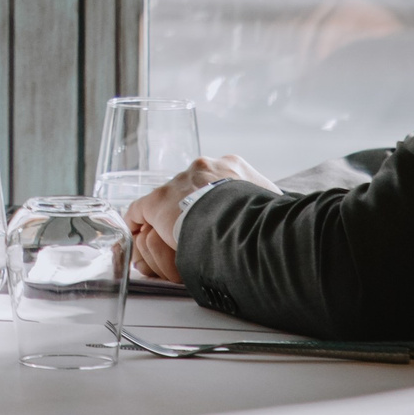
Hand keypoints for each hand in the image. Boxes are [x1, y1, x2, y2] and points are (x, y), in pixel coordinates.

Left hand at [127, 155, 275, 284]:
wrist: (244, 223)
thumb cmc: (265, 221)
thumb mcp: (272, 205)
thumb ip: (263, 204)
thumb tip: (274, 211)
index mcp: (232, 167)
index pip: (211, 182)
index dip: (206, 203)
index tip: (207, 219)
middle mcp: (203, 168)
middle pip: (186, 191)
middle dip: (183, 214)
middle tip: (184, 237)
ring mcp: (179, 183)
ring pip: (164, 204)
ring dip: (164, 227)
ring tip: (167, 247)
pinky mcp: (159, 201)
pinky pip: (140, 212)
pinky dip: (139, 226)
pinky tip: (139, 239)